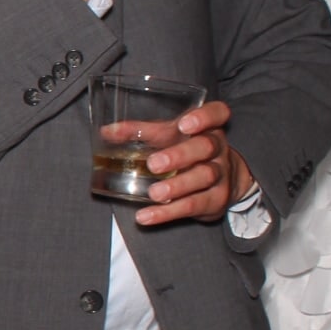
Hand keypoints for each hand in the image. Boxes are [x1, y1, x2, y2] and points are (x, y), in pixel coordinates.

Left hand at [134, 100, 250, 225]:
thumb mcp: (168, 136)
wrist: (224, 180)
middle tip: (154, 164)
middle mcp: (218, 149)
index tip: (184, 124)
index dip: (204, 117)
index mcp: (207, 127)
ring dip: (177, 186)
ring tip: (153, 193)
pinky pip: (193, 205)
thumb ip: (139, 131)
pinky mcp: (215, 200)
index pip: (217, 113)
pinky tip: (147, 216)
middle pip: (206, 147)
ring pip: (204, 177)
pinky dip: (168, 212)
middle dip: (180, 155)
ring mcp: (220, 175)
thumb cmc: (187, 149)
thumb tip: (107, 132)